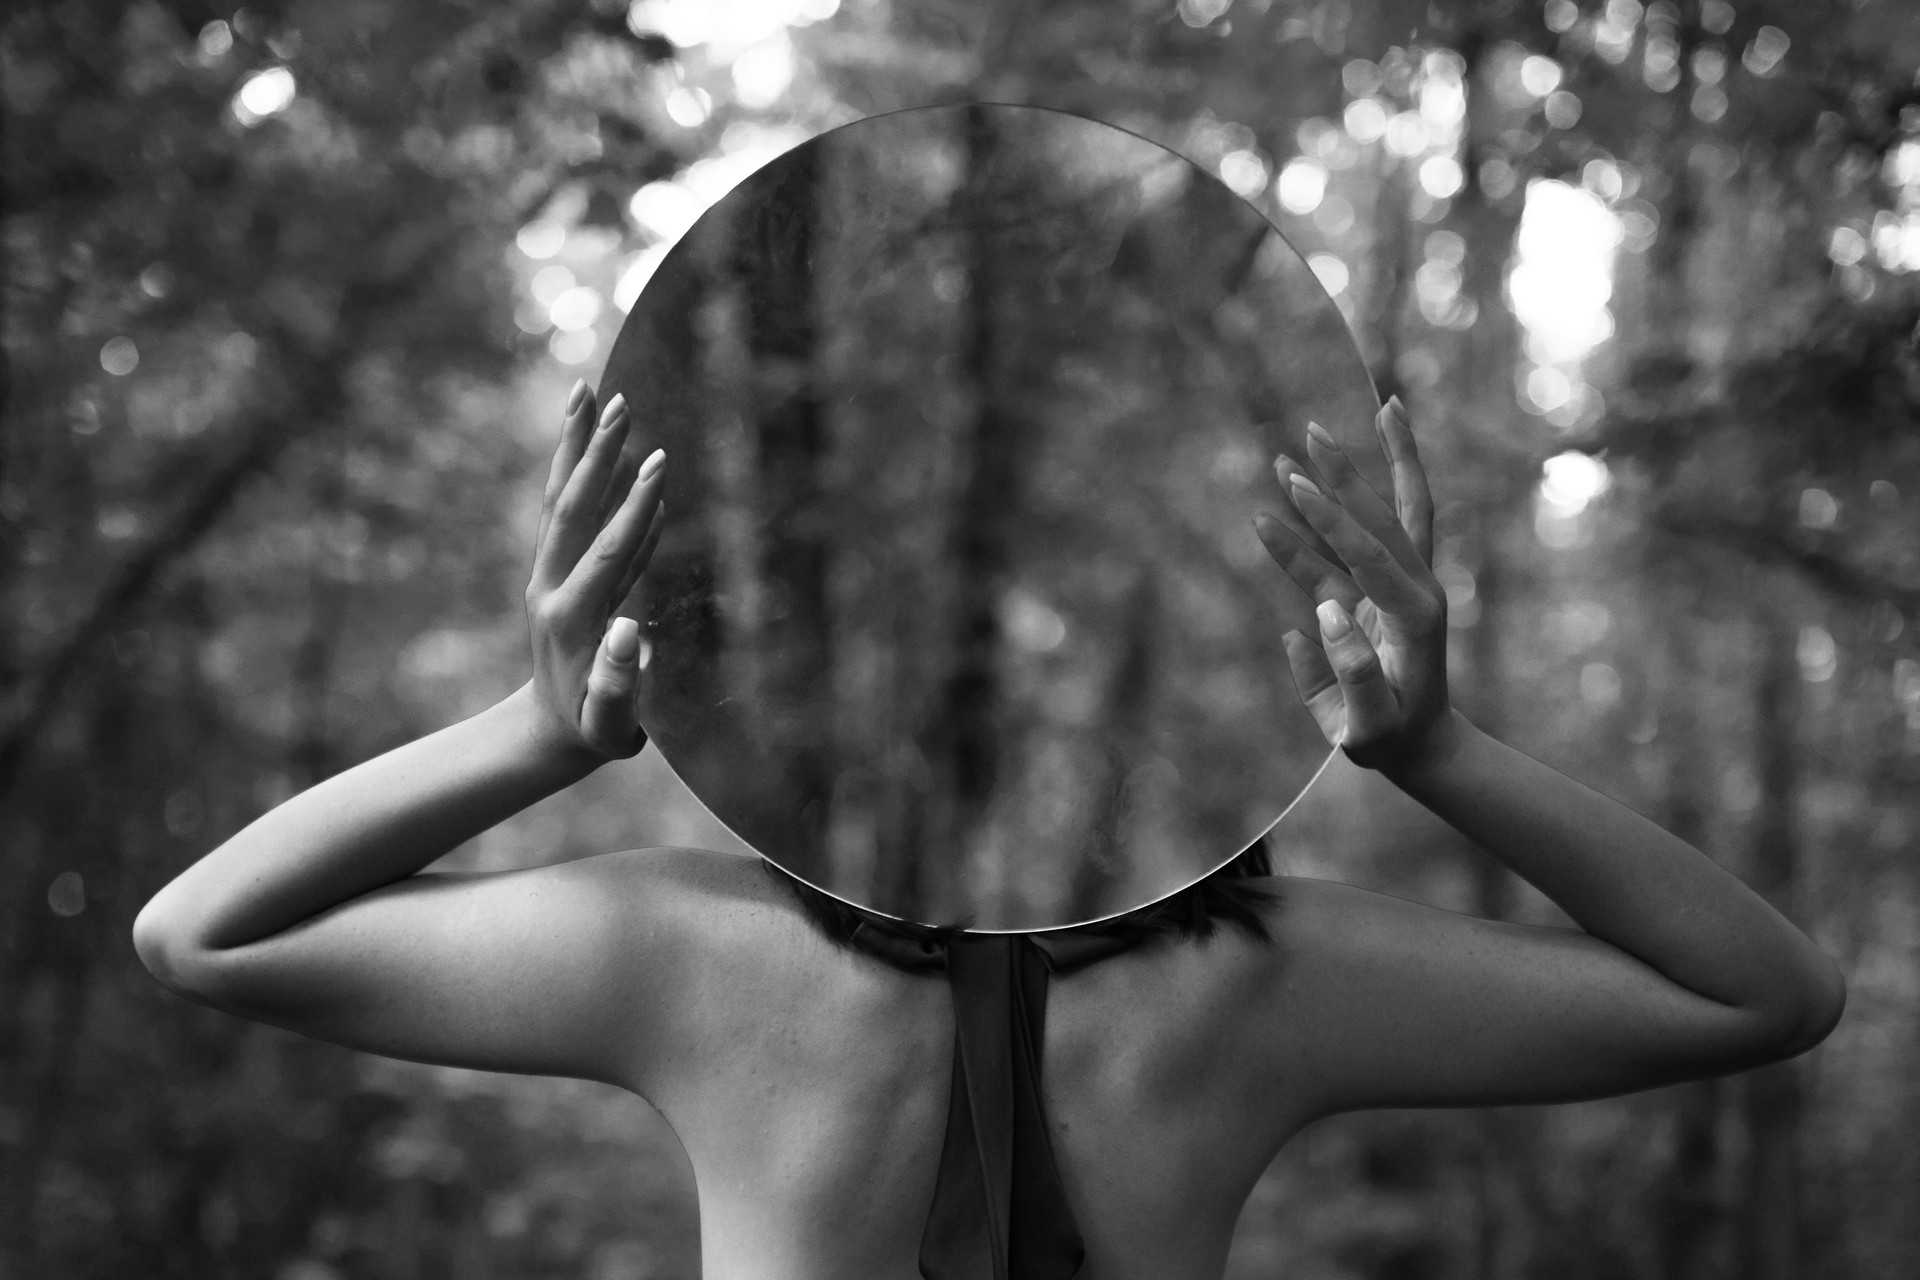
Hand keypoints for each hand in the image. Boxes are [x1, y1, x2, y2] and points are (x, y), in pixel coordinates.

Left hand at [524, 381, 666, 761]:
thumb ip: (619, 684)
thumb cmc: (593, 733)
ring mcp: (546, 575)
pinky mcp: (552, 572)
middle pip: (573, 508)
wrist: (546, 734)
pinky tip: (597, 441)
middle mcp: (550, 586)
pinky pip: (564, 511)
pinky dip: (577, 470)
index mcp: (570, 618)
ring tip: (589, 391)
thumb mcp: (610, 724)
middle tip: (620, 401)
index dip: (635, 507)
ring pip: (560, 499)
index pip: (607, 550)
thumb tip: (632, 631)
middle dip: (597, 454)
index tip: (660, 461)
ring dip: (575, 445)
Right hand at [1253, 397, 1455, 774]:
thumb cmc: (1389, 740)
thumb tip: (1325, 614)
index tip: (1298, 490)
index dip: (1333, 523)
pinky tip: (1296, 492)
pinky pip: (1356, 543)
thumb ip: (1349, 675)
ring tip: (1299, 442)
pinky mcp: (1383, 590)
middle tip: (1310, 431)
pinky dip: (1331, 514)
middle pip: (1383, 518)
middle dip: (1345, 475)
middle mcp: (1416, 589)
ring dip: (1341, 480)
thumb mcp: (1367, 727)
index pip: (1371, 555)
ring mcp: (1402, 585)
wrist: (1422, 744)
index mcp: (1415, 617)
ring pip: (1379, 518)